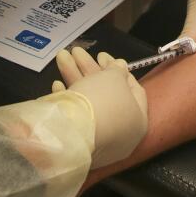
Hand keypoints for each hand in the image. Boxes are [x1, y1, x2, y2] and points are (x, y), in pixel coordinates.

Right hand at [51, 47, 147, 167]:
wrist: (72, 136)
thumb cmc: (102, 102)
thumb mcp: (114, 78)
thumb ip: (118, 70)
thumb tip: (120, 67)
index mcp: (138, 121)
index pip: (134, 90)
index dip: (119, 70)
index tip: (103, 57)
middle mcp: (120, 133)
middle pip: (106, 94)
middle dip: (89, 69)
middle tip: (77, 52)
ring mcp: (98, 141)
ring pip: (88, 102)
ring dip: (74, 77)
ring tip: (61, 56)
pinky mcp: (77, 144)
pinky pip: (74, 116)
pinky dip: (67, 98)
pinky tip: (57, 85)